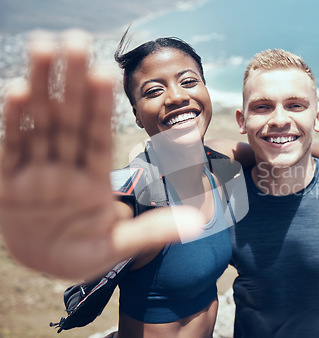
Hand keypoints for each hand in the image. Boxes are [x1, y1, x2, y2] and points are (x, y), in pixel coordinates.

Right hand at [0, 30, 201, 279]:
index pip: (98, 137)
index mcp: (94, 180)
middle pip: (69, 120)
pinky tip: (17, 90)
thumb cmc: (83, 254)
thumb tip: (198, 221)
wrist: (45, 266)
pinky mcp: (9, 183)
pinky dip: (12, 123)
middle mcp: (65, 168)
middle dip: (72, 82)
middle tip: (77, 41)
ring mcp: (36, 173)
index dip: (100, 107)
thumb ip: (152, 232)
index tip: (106, 73)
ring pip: (39, 125)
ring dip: (40, 88)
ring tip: (43, 48)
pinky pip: (10, 149)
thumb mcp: (118, 246)